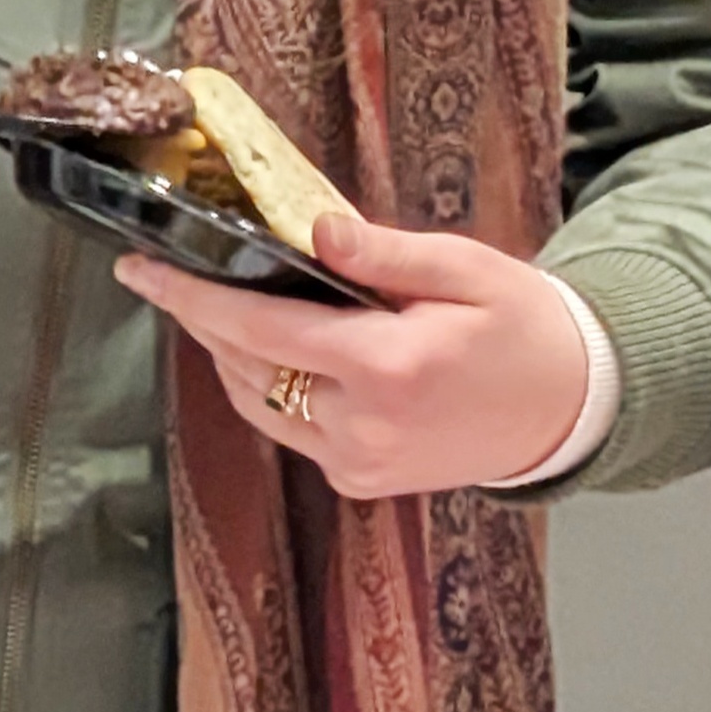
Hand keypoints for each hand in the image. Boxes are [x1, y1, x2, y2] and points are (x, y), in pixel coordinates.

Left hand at [117, 204, 595, 499]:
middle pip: (245, 367)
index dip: (191, 298)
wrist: (570, 409)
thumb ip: (384, 256)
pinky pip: (287, 427)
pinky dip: (265, 386)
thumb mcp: (464, 270)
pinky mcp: (359, 480)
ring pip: (257, 402)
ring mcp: (356, 463)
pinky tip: (267, 347)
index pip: (259, 329)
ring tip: (213, 302)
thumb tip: (315, 232)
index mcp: (386, 368)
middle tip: (166, 274)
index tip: (140, 270)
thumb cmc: (523, 327)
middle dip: (201, 319)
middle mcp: (360, 427)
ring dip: (227, 353)